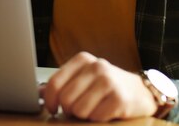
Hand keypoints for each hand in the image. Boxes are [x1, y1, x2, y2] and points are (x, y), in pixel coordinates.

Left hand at [41, 51, 156, 121]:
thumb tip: (37, 93)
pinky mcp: (119, 98)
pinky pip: (96, 117)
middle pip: (66, 99)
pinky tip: (106, 112)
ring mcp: (109, 81)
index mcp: (83, 60)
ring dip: (84, 116)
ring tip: (94, 109)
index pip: (55, 83)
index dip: (50, 101)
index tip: (53, 109)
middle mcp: (96, 66)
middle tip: (79, 110)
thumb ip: (62, 84)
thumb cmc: (106, 87)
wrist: (141, 92)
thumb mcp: (84, 79)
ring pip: (79, 110)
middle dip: (70, 110)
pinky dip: (98, 119)